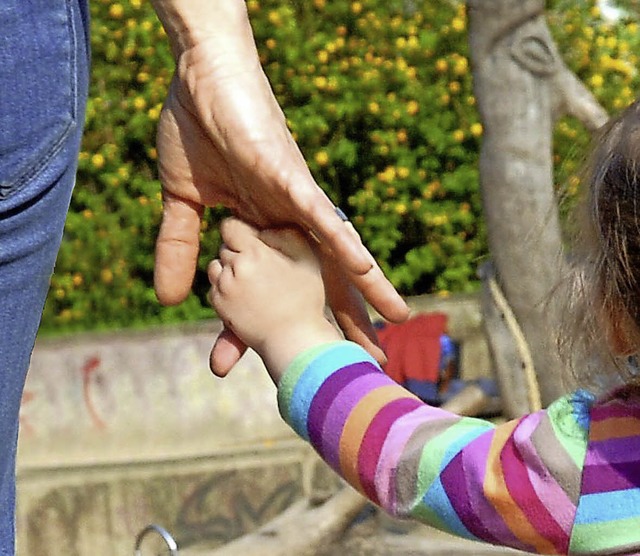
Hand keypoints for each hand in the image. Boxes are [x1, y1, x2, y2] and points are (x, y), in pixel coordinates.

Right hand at [151, 3, 408, 373]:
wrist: (201, 81)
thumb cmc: (198, 132)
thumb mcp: (184, 205)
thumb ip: (181, 249)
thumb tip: (169, 300)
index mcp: (263, 231)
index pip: (271, 290)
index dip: (265, 328)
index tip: (273, 368)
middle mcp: (288, 223)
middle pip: (321, 278)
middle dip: (344, 318)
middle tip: (367, 358)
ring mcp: (294, 200)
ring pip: (337, 249)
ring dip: (366, 285)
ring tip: (394, 320)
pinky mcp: (291, 177)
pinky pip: (322, 214)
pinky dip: (342, 240)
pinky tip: (365, 268)